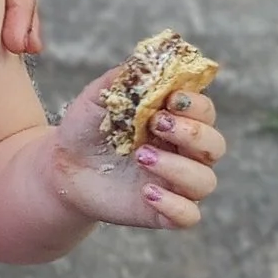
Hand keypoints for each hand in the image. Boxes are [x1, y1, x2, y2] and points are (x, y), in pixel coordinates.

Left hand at [46, 74, 224, 232]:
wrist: (62, 165)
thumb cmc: (86, 128)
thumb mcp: (99, 97)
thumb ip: (125, 78)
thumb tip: (149, 61)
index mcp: (175, 120)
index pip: (205, 111)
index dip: (196, 104)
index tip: (170, 99)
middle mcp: (183, 152)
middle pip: (215, 145)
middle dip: (192, 133)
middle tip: (156, 125)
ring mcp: (175, 183)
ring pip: (205, 181)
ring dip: (179, 168)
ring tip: (141, 157)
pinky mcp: (163, 211)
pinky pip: (189, 216)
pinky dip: (175, 205)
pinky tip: (147, 192)